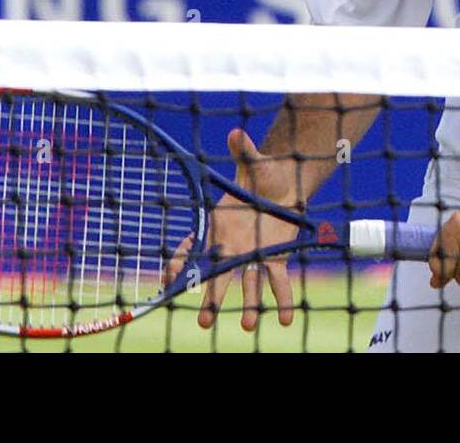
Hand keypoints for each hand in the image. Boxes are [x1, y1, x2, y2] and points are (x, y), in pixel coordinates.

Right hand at [165, 128, 300, 330]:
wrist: (285, 182)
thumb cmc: (262, 173)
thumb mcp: (253, 163)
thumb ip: (244, 151)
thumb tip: (237, 132)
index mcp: (219, 226)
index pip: (194, 249)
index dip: (183, 265)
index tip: (172, 280)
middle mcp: (233, 247)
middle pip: (218, 277)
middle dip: (212, 299)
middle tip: (205, 322)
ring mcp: (254, 256)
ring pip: (248, 286)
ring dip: (249, 306)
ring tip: (250, 326)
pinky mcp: (276, 259)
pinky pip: (279, 283)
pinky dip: (284, 300)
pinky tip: (287, 319)